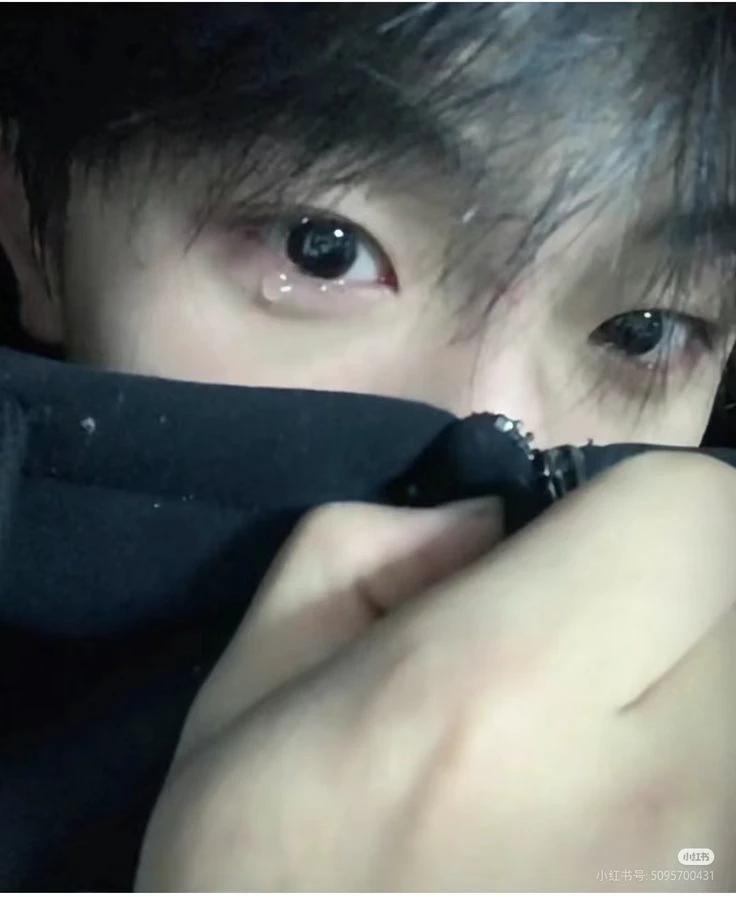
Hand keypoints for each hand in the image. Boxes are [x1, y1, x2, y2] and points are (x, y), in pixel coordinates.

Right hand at [136, 453, 735, 890]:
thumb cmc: (259, 881)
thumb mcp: (253, 688)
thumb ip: (360, 550)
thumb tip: (485, 523)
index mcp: (492, 693)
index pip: (694, 511)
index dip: (638, 509)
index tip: (580, 551)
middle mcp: (651, 794)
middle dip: (678, 588)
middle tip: (591, 640)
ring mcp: (710, 879)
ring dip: (695, 680)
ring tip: (601, 734)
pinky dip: (699, 763)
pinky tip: (621, 810)